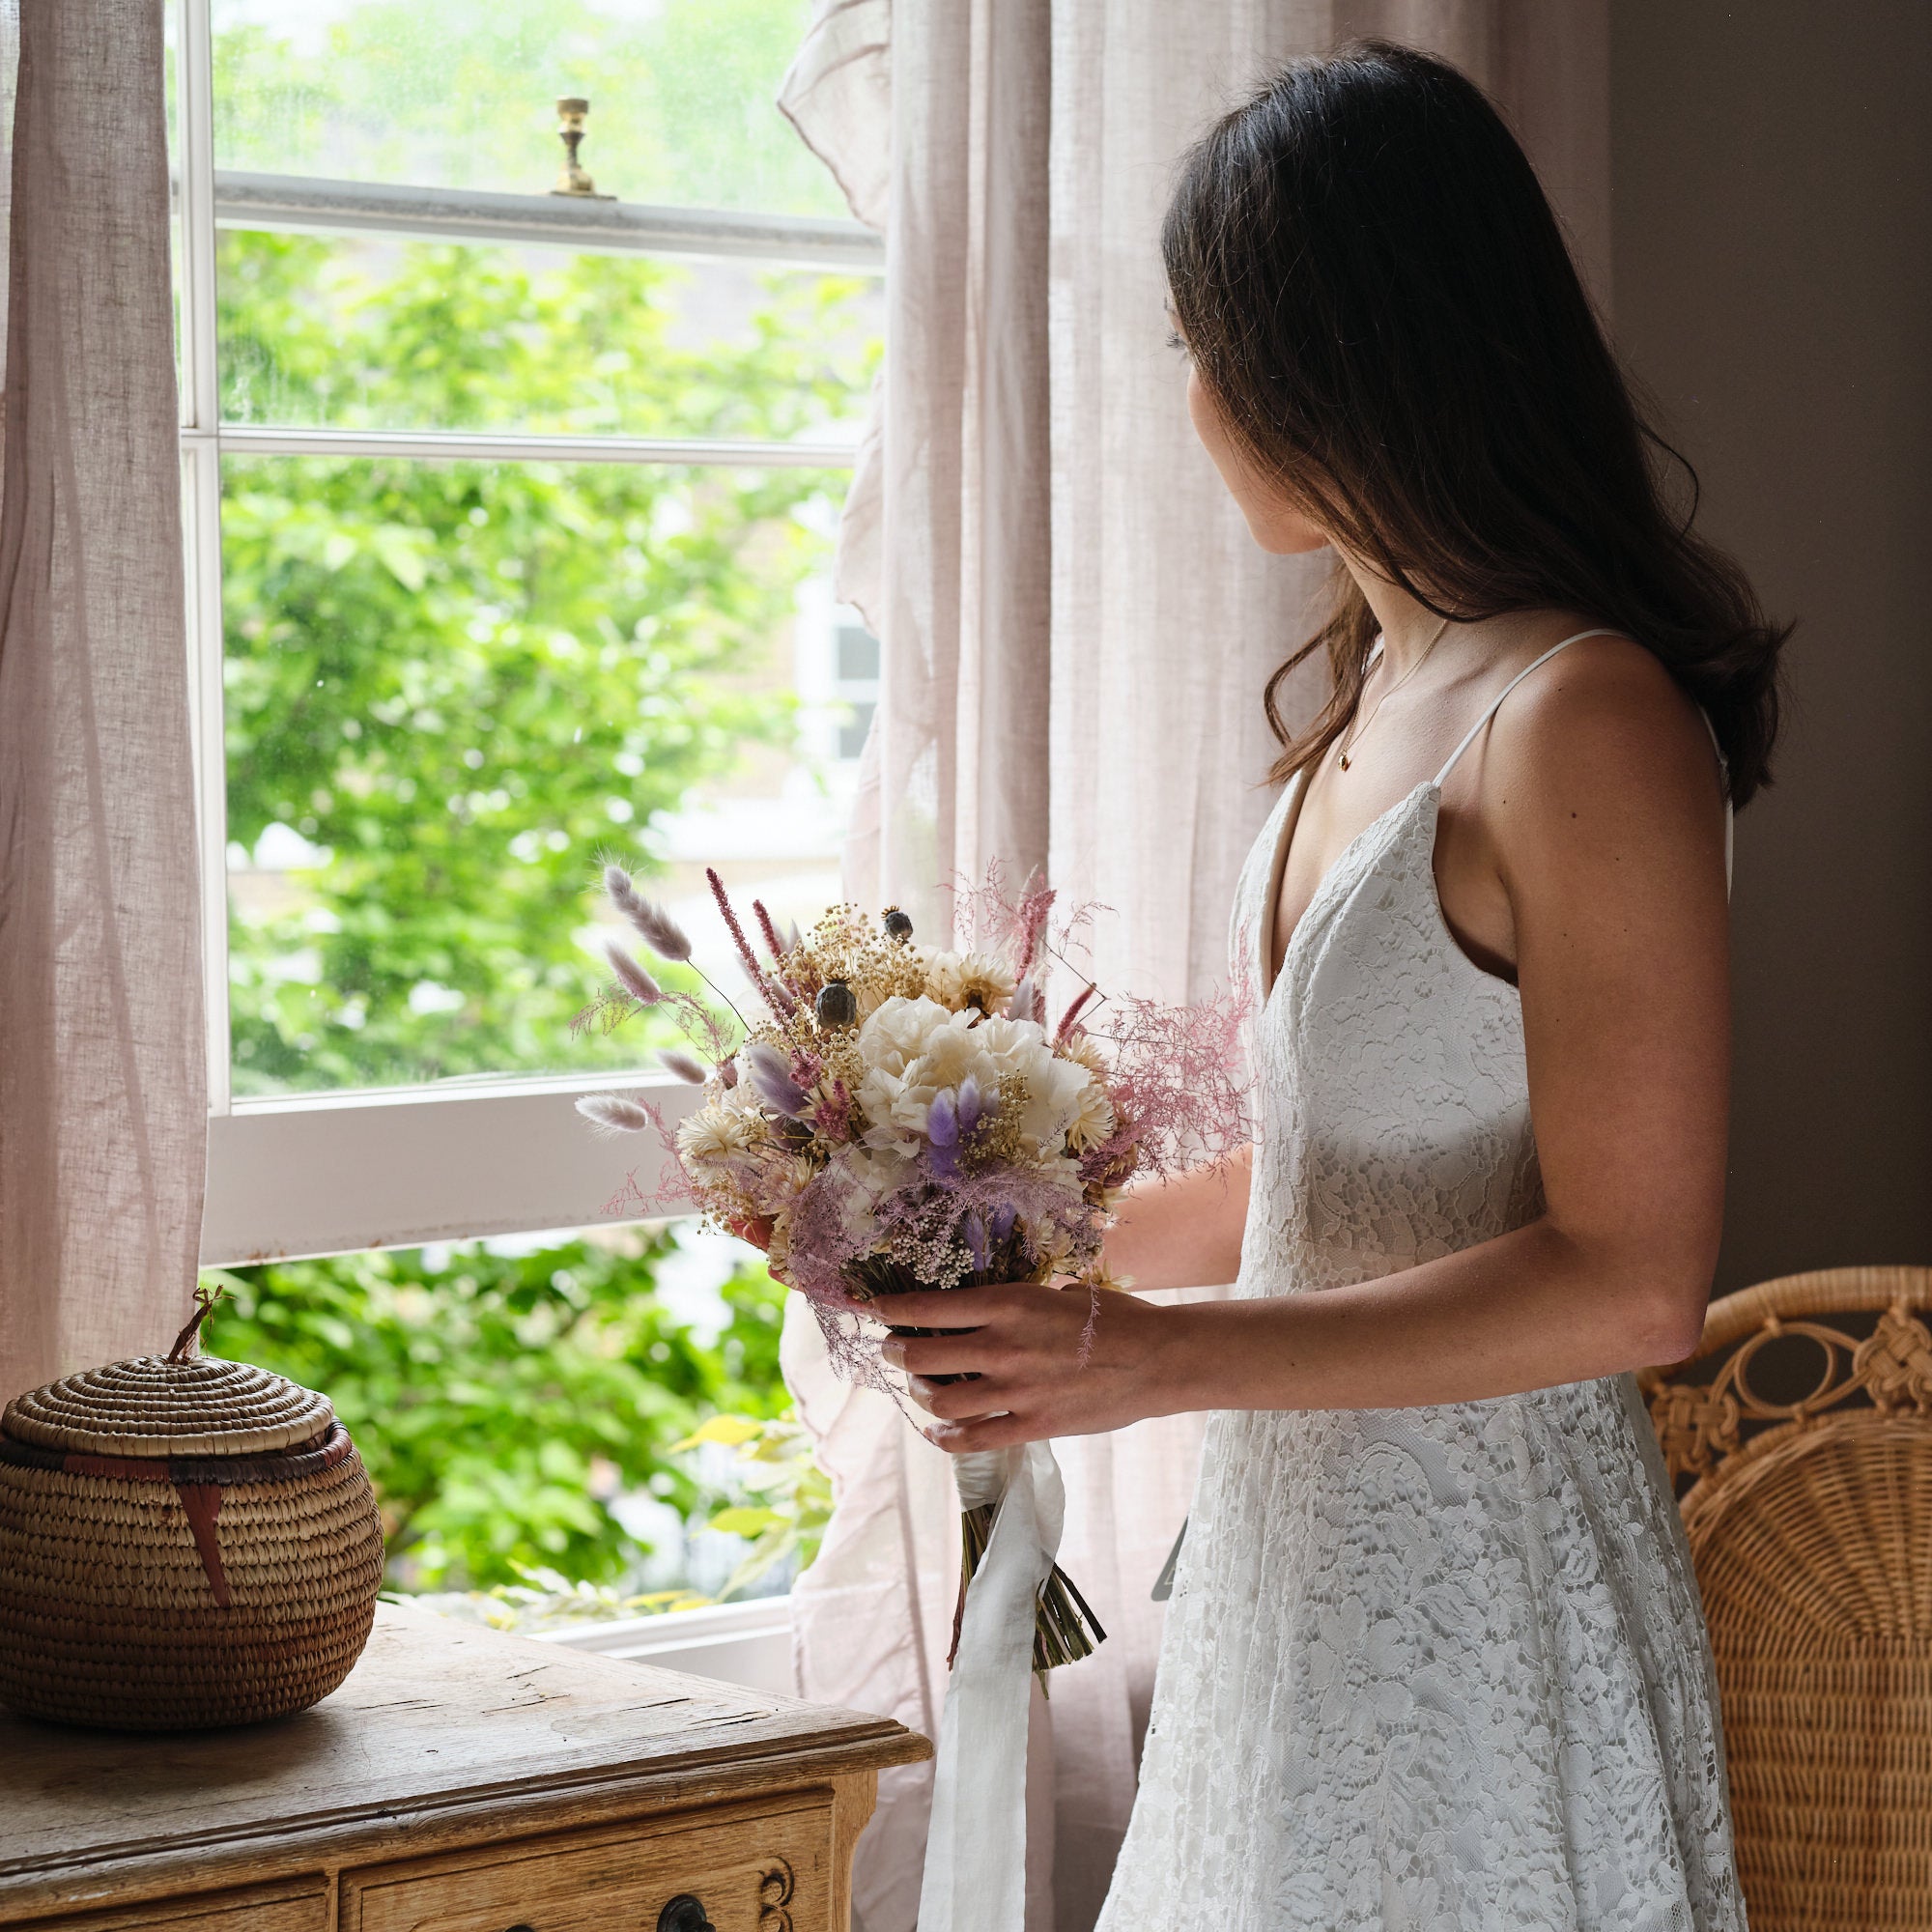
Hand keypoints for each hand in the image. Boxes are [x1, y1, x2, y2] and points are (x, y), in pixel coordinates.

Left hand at [880, 1282, 1187, 1451]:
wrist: (1158, 1359)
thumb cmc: (1114, 1317)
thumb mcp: (1059, 1292)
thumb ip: (1018, 1303)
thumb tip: (988, 1309)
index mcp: (1008, 1303)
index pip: (928, 1307)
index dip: (889, 1309)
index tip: (869, 1308)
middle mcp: (1003, 1345)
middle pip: (922, 1355)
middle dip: (897, 1352)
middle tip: (892, 1349)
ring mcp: (1016, 1390)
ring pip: (941, 1400)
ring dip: (920, 1394)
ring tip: (920, 1387)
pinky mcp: (1032, 1425)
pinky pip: (973, 1439)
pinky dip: (945, 1438)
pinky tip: (936, 1433)